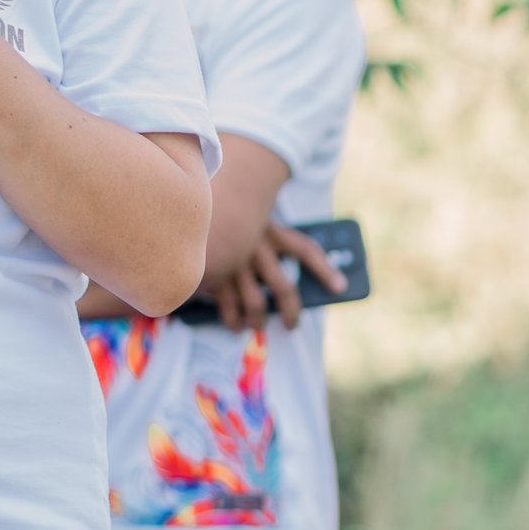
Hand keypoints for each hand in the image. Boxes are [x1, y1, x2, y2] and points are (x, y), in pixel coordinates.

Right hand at [210, 221, 343, 332]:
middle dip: (291, 311)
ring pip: (255, 303)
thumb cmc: (225, 216)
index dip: (324, 269)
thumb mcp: (252, 222)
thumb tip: (292, 277)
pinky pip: (226, 304)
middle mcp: (255, 248)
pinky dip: (230, 316)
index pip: (305, 249)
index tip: (340, 288)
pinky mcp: (212, 272)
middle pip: (283, 288)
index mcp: (271, 231)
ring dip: (257, 320)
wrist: (187, 202)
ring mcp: (234, 262)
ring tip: (254, 327)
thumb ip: (269, 241)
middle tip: (291, 325)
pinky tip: (233, 323)